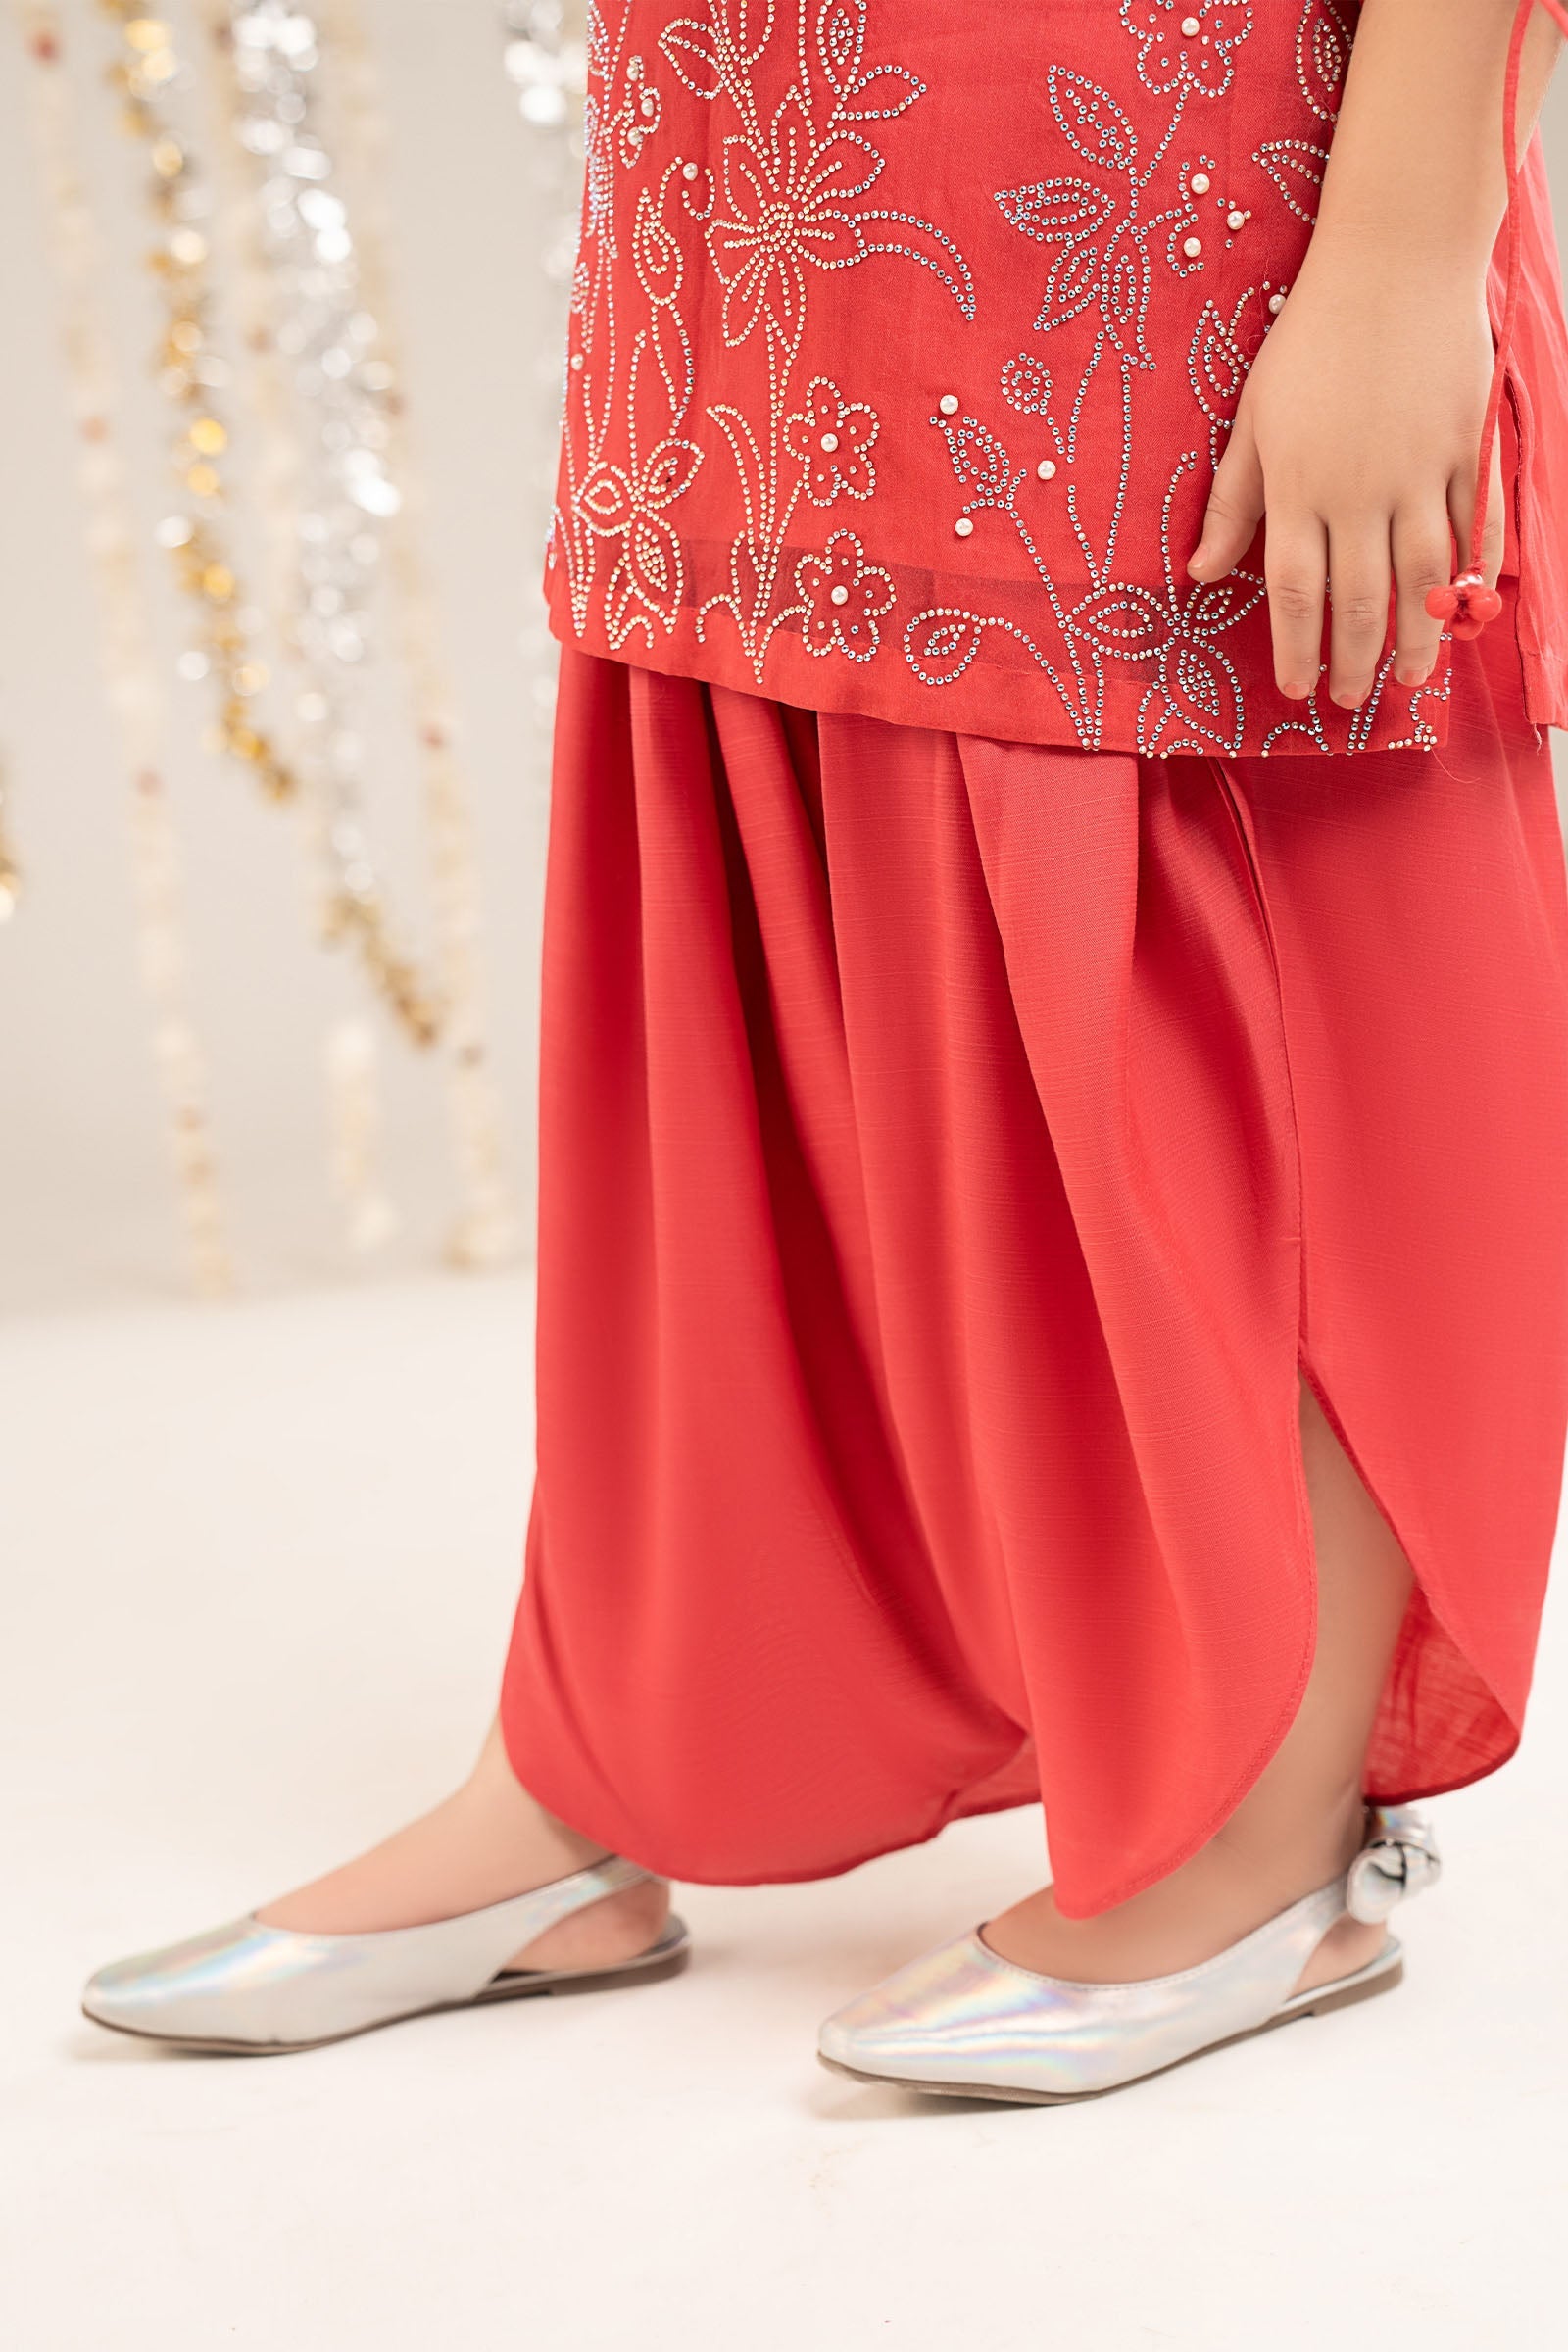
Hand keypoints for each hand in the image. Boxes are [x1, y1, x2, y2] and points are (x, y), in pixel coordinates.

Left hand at [1187, 247, 1503, 706]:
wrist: (1393, 264)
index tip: (1296, 689)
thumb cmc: (1310, 340)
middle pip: (1359, 600)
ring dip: (1417, 638)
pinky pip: (1473, 528)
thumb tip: (1197, 574)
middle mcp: (1360, 491)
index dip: (1294, 649)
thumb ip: (1232, 503)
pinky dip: (1472, 575)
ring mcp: (1419, 473)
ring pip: (1423, 578)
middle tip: (1350, 700)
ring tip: (1408, 679)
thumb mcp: (1253, 420)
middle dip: (1354, 660)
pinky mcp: (1466, 449)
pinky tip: (1465, 611)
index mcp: (1299, 487)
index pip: (1293, 592)